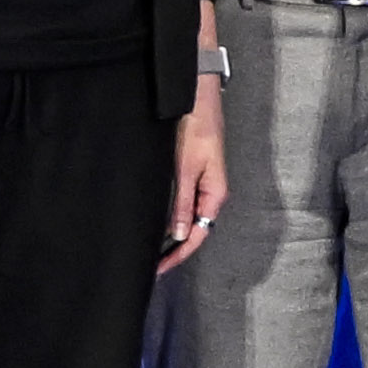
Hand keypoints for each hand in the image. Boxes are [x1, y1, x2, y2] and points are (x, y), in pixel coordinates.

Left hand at [162, 85, 229, 270]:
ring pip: (190, 218)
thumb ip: (182, 202)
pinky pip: (186, 204)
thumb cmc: (197, 128)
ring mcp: (204, 184)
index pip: (197, 234)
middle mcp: (212, 193)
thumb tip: (178, 234)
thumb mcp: (186, 168)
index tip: (159, 268)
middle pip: (195, 230)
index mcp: (215, 194)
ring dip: (174, 235)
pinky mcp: (196, 175)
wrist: (198, 99)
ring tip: (153, 250)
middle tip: (152, 265)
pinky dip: (174, 217)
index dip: (178, 255)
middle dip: (175, 250)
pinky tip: (160, 223)